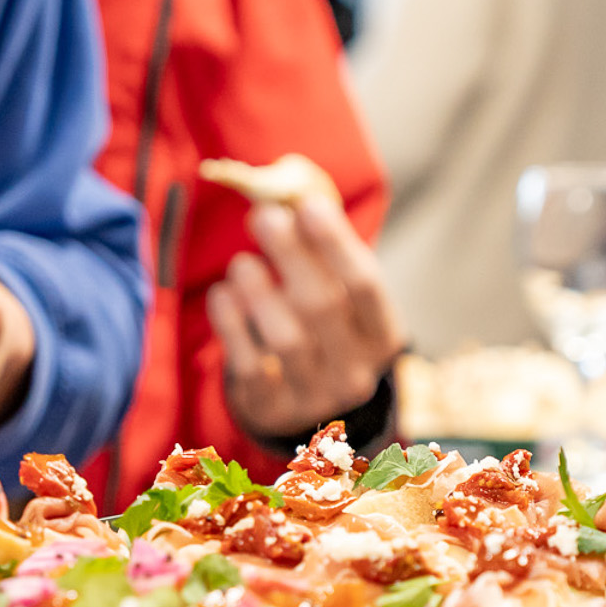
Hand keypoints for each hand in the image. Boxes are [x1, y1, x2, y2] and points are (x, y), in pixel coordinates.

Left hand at [206, 196, 404, 441]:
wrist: (304, 399)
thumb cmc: (322, 328)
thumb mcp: (336, 295)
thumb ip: (321, 251)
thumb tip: (285, 196)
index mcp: (382, 337)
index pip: (366, 286)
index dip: (336, 244)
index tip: (308, 206)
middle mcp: (356, 372)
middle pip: (322, 306)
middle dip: (290, 255)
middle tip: (264, 217)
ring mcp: (315, 397)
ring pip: (285, 338)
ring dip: (258, 291)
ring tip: (241, 263)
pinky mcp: (273, 410)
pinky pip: (248, 364)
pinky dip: (231, 324)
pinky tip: (223, 294)